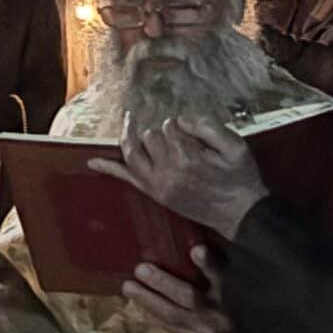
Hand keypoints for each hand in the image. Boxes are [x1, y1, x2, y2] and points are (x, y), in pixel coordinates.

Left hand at [93, 115, 266, 242]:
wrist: (239, 213)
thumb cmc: (240, 178)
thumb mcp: (236, 146)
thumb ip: (209, 127)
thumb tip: (182, 119)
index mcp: (187, 157)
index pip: (170, 126)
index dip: (180, 124)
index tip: (192, 132)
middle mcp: (167, 171)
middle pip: (150, 136)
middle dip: (160, 131)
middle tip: (177, 137)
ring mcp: (157, 184)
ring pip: (133, 152)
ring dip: (130, 136)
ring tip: (129, 122)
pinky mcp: (155, 194)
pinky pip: (126, 178)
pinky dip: (109, 169)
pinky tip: (92, 162)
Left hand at [122, 252, 235, 332]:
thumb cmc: (226, 309)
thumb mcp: (225, 290)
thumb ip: (208, 273)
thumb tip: (184, 244)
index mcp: (225, 291)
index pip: (219, 274)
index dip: (208, 263)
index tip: (196, 249)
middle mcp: (216, 310)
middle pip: (188, 295)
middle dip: (162, 282)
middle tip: (140, 268)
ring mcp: (203, 329)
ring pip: (171, 313)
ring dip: (147, 299)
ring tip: (128, 286)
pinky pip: (167, 327)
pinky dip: (150, 315)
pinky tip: (134, 305)